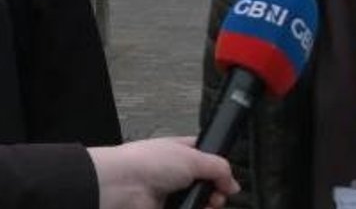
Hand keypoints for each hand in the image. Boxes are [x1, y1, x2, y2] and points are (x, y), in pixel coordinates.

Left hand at [88, 137, 238, 208]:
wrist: (122, 185)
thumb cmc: (149, 162)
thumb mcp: (193, 157)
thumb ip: (219, 168)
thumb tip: (233, 184)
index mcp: (180, 151)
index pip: (207, 158)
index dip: (220, 169)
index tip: (227, 179)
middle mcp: (176, 172)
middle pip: (206, 185)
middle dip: (217, 192)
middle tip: (218, 195)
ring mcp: (170, 194)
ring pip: (199, 203)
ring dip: (208, 206)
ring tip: (208, 205)